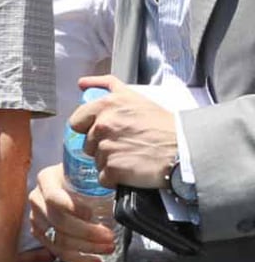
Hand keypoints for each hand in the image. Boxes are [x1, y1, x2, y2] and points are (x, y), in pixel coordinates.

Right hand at [28, 162, 117, 261]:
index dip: (72, 208)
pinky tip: (94, 260)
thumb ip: (97, 173)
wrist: (69, 183)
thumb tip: (114, 180)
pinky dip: (77, 259)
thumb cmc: (82, 177)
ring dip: (85, 248)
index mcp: (46, 179)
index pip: (54, 198)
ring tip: (107, 248)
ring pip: (57, 240)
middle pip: (58, 222)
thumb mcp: (87, 169)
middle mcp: (37, 199)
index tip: (92, 214)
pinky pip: (56, 251)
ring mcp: (37, 218)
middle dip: (86, 233)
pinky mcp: (40, 233)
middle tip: (109, 237)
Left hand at [72, 74, 177, 188]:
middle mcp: (103, 124)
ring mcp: (106, 147)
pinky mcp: (112, 168)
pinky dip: (115, 178)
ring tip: (133, 156)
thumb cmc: (165, 125)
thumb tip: (83, 83)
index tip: (103, 131)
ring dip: (110, 161)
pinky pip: (103, 177)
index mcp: (107, 105)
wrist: (185, 150)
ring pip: (96, 160)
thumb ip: (108, 88)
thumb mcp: (136, 98)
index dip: (87, 128)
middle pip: (87, 143)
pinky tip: (132, 169)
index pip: (76, 121)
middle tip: (126, 144)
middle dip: (102, 146)